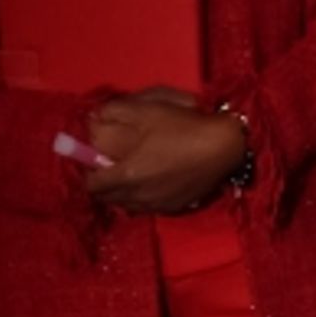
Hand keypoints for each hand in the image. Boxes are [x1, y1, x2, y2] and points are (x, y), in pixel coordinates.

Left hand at [83, 94, 248, 213]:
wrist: (226, 146)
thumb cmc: (183, 126)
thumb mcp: (145, 109)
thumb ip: (113, 112)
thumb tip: (94, 118)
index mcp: (126, 175)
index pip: (92, 186)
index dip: (90, 172)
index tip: (96, 159)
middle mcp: (139, 197)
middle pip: (109, 198)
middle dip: (105, 183)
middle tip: (113, 164)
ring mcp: (159, 205)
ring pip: (129, 205)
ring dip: (124, 192)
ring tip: (134, 173)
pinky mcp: (176, 207)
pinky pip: (150, 206)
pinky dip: (145, 196)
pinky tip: (156, 180)